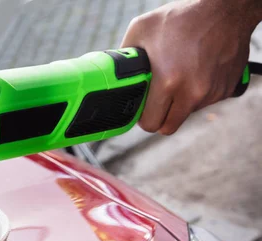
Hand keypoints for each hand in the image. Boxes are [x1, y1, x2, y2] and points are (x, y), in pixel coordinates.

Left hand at [121, 0, 261, 134]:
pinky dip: (198, 93)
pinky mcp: (226, 89)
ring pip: (186, 114)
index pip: (149, 123)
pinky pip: (205, 102)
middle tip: (156, 100)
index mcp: (167, 81)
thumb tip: (115, 76)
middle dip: (159, 116)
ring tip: (178, 76)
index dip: (142, 117)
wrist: (226, 8)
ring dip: (179, 103)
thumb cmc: (181, 18)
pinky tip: (195, 72)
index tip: (142, 107)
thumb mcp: (141, 30)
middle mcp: (192, 92)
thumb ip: (125, 58)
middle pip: (168, 127)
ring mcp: (211, 93)